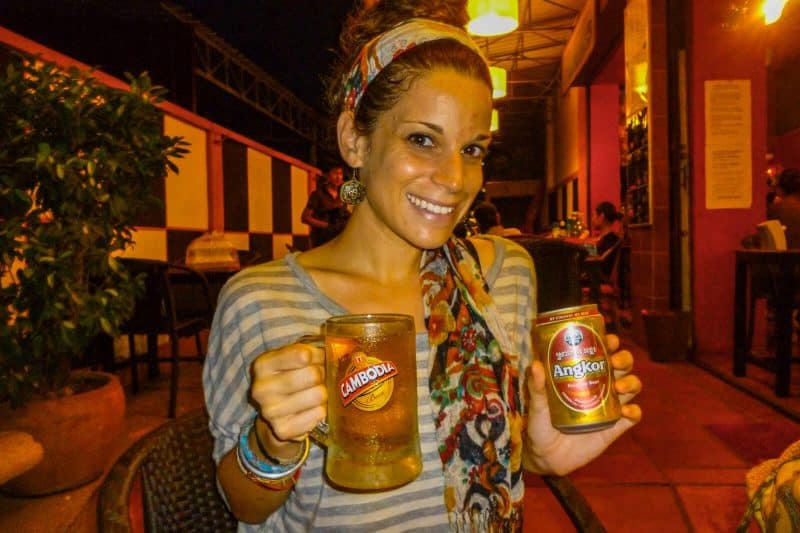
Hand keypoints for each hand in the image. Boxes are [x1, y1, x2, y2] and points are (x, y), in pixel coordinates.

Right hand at [250, 340, 326, 459]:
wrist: (276, 412)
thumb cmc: (289, 377)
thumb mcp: (292, 357)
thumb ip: (310, 351)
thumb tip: (338, 352)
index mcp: (263, 365)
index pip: (303, 355)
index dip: (318, 356)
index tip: (316, 359)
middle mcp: (261, 389)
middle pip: (313, 375)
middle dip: (322, 375)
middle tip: (319, 378)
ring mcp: (270, 411)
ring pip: (318, 395)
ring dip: (323, 393)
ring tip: (316, 393)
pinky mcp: (282, 430)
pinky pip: (318, 415)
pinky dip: (321, 411)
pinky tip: (312, 409)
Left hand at [523, 333, 641, 475]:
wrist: (546, 457)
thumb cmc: (539, 425)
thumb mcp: (537, 405)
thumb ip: (536, 388)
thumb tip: (536, 365)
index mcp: (582, 375)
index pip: (600, 352)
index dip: (608, 342)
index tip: (607, 339)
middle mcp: (599, 387)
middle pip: (622, 366)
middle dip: (624, 359)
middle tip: (615, 362)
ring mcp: (609, 407)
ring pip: (631, 387)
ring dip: (631, 382)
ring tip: (620, 386)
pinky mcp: (614, 427)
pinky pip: (632, 417)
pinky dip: (634, 412)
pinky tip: (625, 412)